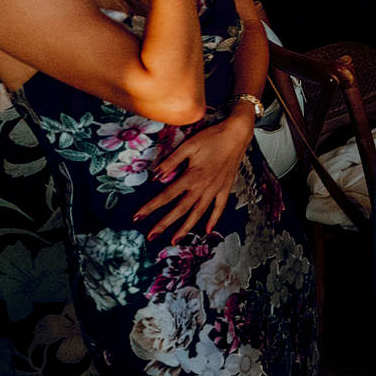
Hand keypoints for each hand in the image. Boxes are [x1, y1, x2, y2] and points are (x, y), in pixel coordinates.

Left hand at [134, 113, 252, 242]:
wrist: (237, 134)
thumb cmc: (212, 137)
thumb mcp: (188, 145)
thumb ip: (171, 162)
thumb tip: (155, 176)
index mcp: (192, 176)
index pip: (167, 195)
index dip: (151, 207)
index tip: (138, 216)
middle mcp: (204, 187)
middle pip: (181, 209)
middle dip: (165, 224)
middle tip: (151, 236)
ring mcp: (216, 189)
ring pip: (199, 213)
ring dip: (186, 227)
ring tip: (175, 240)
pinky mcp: (225, 188)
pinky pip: (219, 207)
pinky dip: (213, 219)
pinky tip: (207, 230)